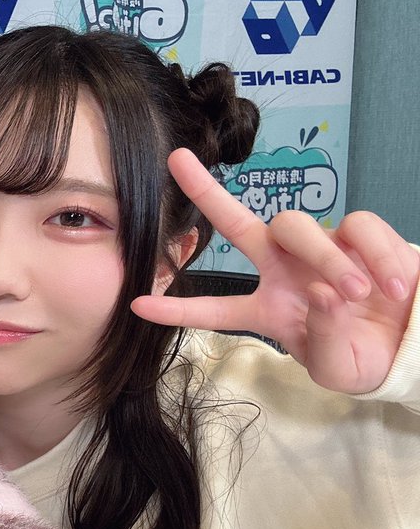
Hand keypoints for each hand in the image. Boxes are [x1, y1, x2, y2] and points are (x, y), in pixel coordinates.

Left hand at [131, 148, 419, 394]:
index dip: (178, 311)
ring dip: (329, 260)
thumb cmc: (363, 358)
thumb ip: (324, 336)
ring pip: (301, 226)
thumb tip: (322, 293)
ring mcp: (321, 249)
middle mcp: (285, 270)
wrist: (414, 349)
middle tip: (175, 162)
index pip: (215, 308)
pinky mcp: (364, 236)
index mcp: (268, 308)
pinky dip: (379, 255)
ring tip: (362, 295)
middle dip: (204, 191)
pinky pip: (361, 228)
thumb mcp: (336, 366)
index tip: (136, 306)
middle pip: (239, 223)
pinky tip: (395, 286)